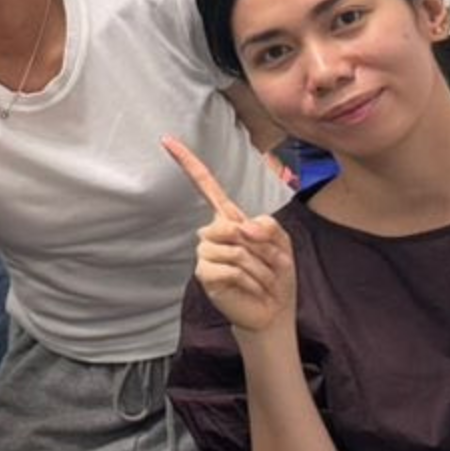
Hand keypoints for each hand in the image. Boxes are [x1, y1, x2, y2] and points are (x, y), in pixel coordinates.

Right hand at [172, 137, 296, 338]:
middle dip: (260, 247)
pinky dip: (251, 280)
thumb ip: (265, 226)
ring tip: (263, 280)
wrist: (274, 310)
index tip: (167, 140)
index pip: (207, 186)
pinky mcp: (205, 274)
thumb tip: (240, 229)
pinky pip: (230, 267)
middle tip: (270, 264)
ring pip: (234, 248)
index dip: (188, 163)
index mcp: (230, 220)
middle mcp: (212, 233)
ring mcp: (205, 254)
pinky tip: (254, 290)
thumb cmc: (276, 275)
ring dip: (260, 267)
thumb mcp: (281, 242)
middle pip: (228, 223)